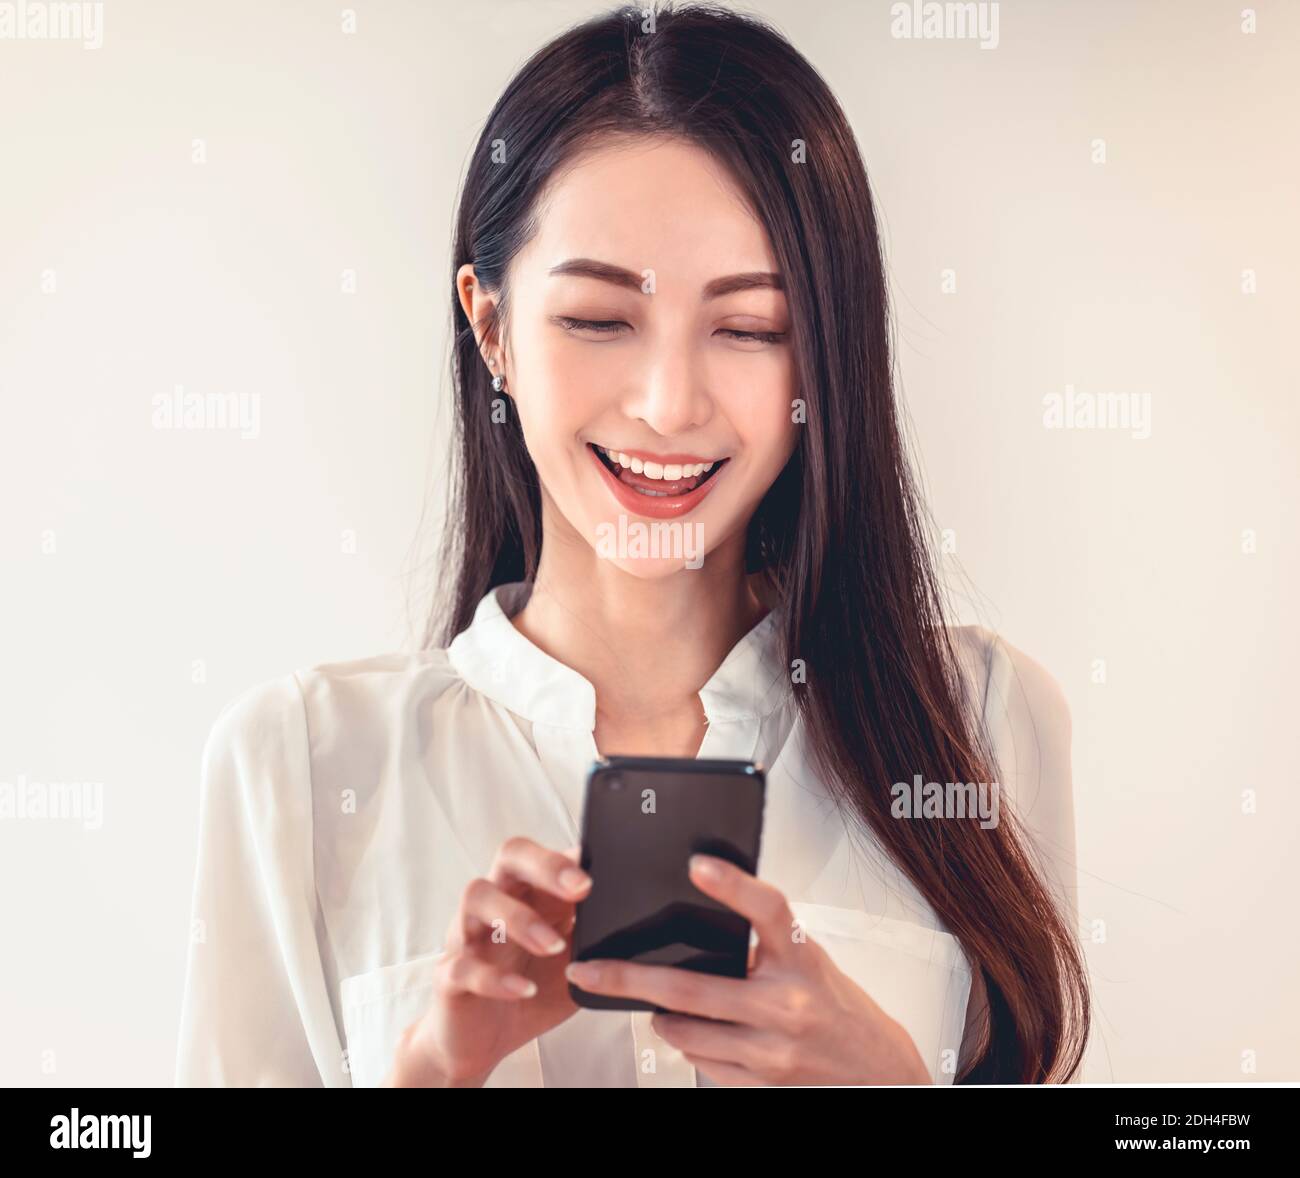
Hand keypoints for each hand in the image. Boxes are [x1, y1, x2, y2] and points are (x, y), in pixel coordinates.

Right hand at [387, 837, 589, 1086]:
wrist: (481, 1042)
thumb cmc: (532, 991)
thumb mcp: (575, 965)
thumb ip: (597, 940)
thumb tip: (635, 922)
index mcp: (530, 895)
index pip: (547, 853)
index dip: (572, 855)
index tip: (604, 868)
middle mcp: (497, 903)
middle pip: (510, 855)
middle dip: (545, 863)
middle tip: (580, 887)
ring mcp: (467, 935)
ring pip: (477, 895)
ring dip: (519, 917)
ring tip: (553, 946)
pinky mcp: (448, 975)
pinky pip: (461, 964)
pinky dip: (494, 977)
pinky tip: (523, 989)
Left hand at [563, 854, 931, 1085]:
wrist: (877, 1070)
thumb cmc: (839, 1005)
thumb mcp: (808, 958)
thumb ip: (765, 940)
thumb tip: (705, 911)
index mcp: (802, 958)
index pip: (768, 910)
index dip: (733, 885)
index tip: (697, 864)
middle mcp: (788, 1004)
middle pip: (692, 988)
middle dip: (628, 979)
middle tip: (589, 969)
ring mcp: (774, 1049)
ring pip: (688, 1031)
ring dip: (659, 1017)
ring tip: (649, 1002)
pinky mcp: (763, 1081)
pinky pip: (704, 1063)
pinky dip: (688, 1045)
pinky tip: (688, 1031)